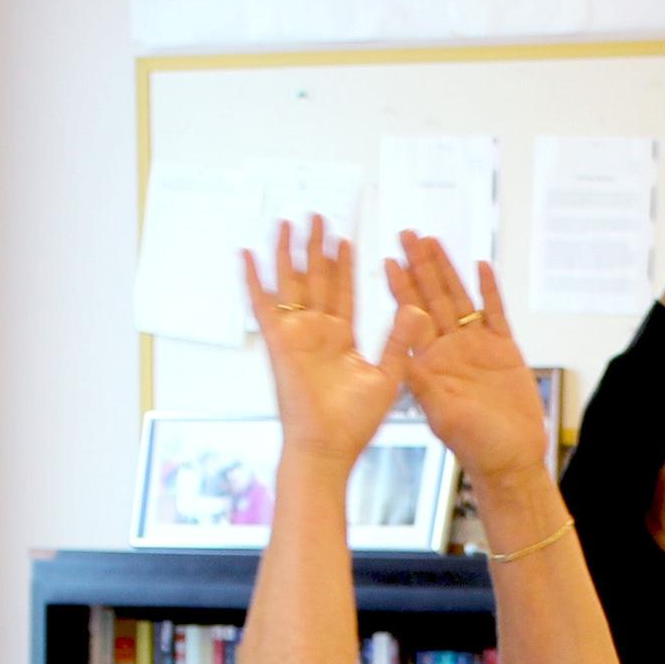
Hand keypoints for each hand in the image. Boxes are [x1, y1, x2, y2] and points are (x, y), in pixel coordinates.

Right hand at [242, 218, 417, 464]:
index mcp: (342, 338)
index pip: (344, 291)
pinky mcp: (279, 341)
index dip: (344, 265)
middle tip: (318, 217)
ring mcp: (296, 334)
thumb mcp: (388, 375)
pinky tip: (247, 254)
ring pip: (292, 282)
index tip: (345, 239)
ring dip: (289, 252)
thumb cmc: (355, 423)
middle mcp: (317, 331)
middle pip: (316, 278)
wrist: (328, 446)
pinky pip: (262, 304)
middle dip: (317, 247)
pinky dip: (253, 279)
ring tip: (288, 222)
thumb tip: (417, 307)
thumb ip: (399, 340)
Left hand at [387, 235, 550, 487]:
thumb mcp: (441, 413)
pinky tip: (481, 265)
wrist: (512, 460)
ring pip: (460, 298)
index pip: (410, 316)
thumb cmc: (475, 445)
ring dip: (447, 269)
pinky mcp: (505, 351)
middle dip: (420, 265)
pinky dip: (489, 289)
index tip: (388, 259)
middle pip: (433, 298)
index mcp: (430, 363)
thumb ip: (423, 381)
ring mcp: (477, 348)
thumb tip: (402, 352)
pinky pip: (495, 312)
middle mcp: (450, 350)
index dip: (401, 287)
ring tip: (434, 240)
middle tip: (407, 234)